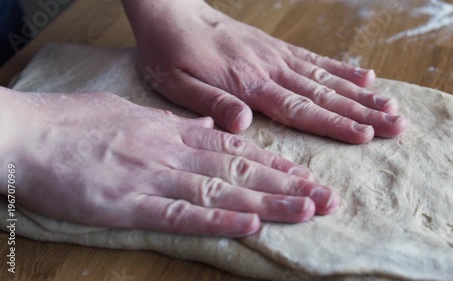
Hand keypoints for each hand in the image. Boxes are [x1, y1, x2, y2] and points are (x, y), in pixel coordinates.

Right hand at [0, 89, 337, 236]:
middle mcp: (171, 152)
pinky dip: (218, 219)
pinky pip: (182, 214)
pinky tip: (250, 224)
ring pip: (222, 189)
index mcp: (169, 131)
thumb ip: (170, 123)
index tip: (302, 172)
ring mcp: (153, 177)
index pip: (232, 148)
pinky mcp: (129, 205)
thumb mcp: (128, 112)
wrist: (25, 134)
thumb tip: (202, 127)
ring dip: (268, 201)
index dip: (271, 162)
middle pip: (239, 169)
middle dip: (286, 184)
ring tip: (307, 208)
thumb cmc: (71, 124)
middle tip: (325, 195)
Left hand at [123, 0, 407, 143]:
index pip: (300, 109)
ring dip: (361, 94)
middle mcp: (271, 69)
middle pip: (324, 95)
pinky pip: (314, 59)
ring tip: (392, 107)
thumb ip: (212, 104)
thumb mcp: (177, 85)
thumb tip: (245, 125)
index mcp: (248, 84)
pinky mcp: (276, 48)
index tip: (366, 135)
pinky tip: (364, 76)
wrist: (171, 13)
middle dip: (362, 112)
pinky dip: (341, 68)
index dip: (334, 124)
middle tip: (397, 125)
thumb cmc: (171, 54)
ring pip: (326, 77)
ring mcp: (277, 56)